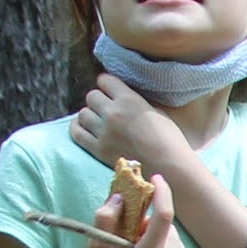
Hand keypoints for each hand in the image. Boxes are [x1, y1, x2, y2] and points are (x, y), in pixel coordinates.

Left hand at [69, 73, 193, 175]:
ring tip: (97, 120)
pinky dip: (79, 128)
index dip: (107, 84)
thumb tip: (123, 99)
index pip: (105, 80)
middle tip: (106, 108)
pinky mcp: (98, 149)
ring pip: (83, 114)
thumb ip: (136, 102)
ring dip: (89, 115)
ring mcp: (104, 132)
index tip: (109, 89)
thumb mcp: (156, 110)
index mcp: (129, 99)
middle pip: (91, 96)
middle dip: (98, 100)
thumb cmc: (169, 139)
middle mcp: (113, 112)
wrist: (169, 167)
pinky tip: (85, 129)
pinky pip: (77, 133)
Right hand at [80, 175, 189, 247]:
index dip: (162, 193)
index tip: (156, 178)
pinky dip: (162, 244)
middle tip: (130, 231)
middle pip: (165, 224)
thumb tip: (121, 196)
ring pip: (171, 234)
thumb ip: (106, 216)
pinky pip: (174, 245)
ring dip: (155, 233)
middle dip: (149, 221)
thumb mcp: (98, 246)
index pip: (165, 216)